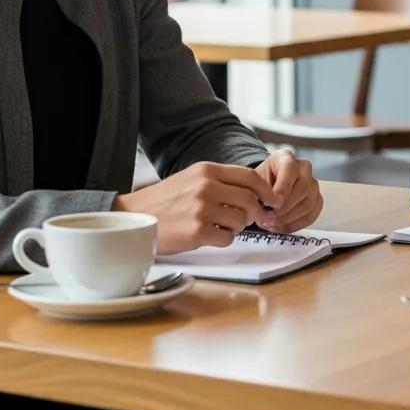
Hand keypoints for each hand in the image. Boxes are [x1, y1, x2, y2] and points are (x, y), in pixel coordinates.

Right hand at [114, 160, 278, 254]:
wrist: (135, 216)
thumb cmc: (167, 199)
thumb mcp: (193, 178)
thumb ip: (221, 181)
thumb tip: (255, 193)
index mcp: (207, 170)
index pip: (249, 177)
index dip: (266, 190)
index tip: (273, 200)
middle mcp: (207, 186)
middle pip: (250, 199)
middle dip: (254, 212)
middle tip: (249, 220)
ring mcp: (202, 209)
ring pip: (242, 220)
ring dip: (237, 227)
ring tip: (220, 226)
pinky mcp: (197, 231)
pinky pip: (228, 238)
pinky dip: (223, 239)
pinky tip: (209, 236)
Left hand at [253, 149, 322, 232]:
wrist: (268, 184)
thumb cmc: (260, 181)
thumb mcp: (254, 180)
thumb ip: (259, 191)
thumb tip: (265, 208)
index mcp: (286, 158)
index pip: (290, 169)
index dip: (282, 188)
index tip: (270, 204)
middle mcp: (304, 168)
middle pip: (302, 189)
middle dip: (283, 208)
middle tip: (267, 219)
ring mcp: (313, 184)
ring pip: (307, 205)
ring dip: (287, 219)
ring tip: (270, 224)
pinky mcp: (317, 200)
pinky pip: (310, 216)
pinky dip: (294, 225)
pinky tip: (280, 227)